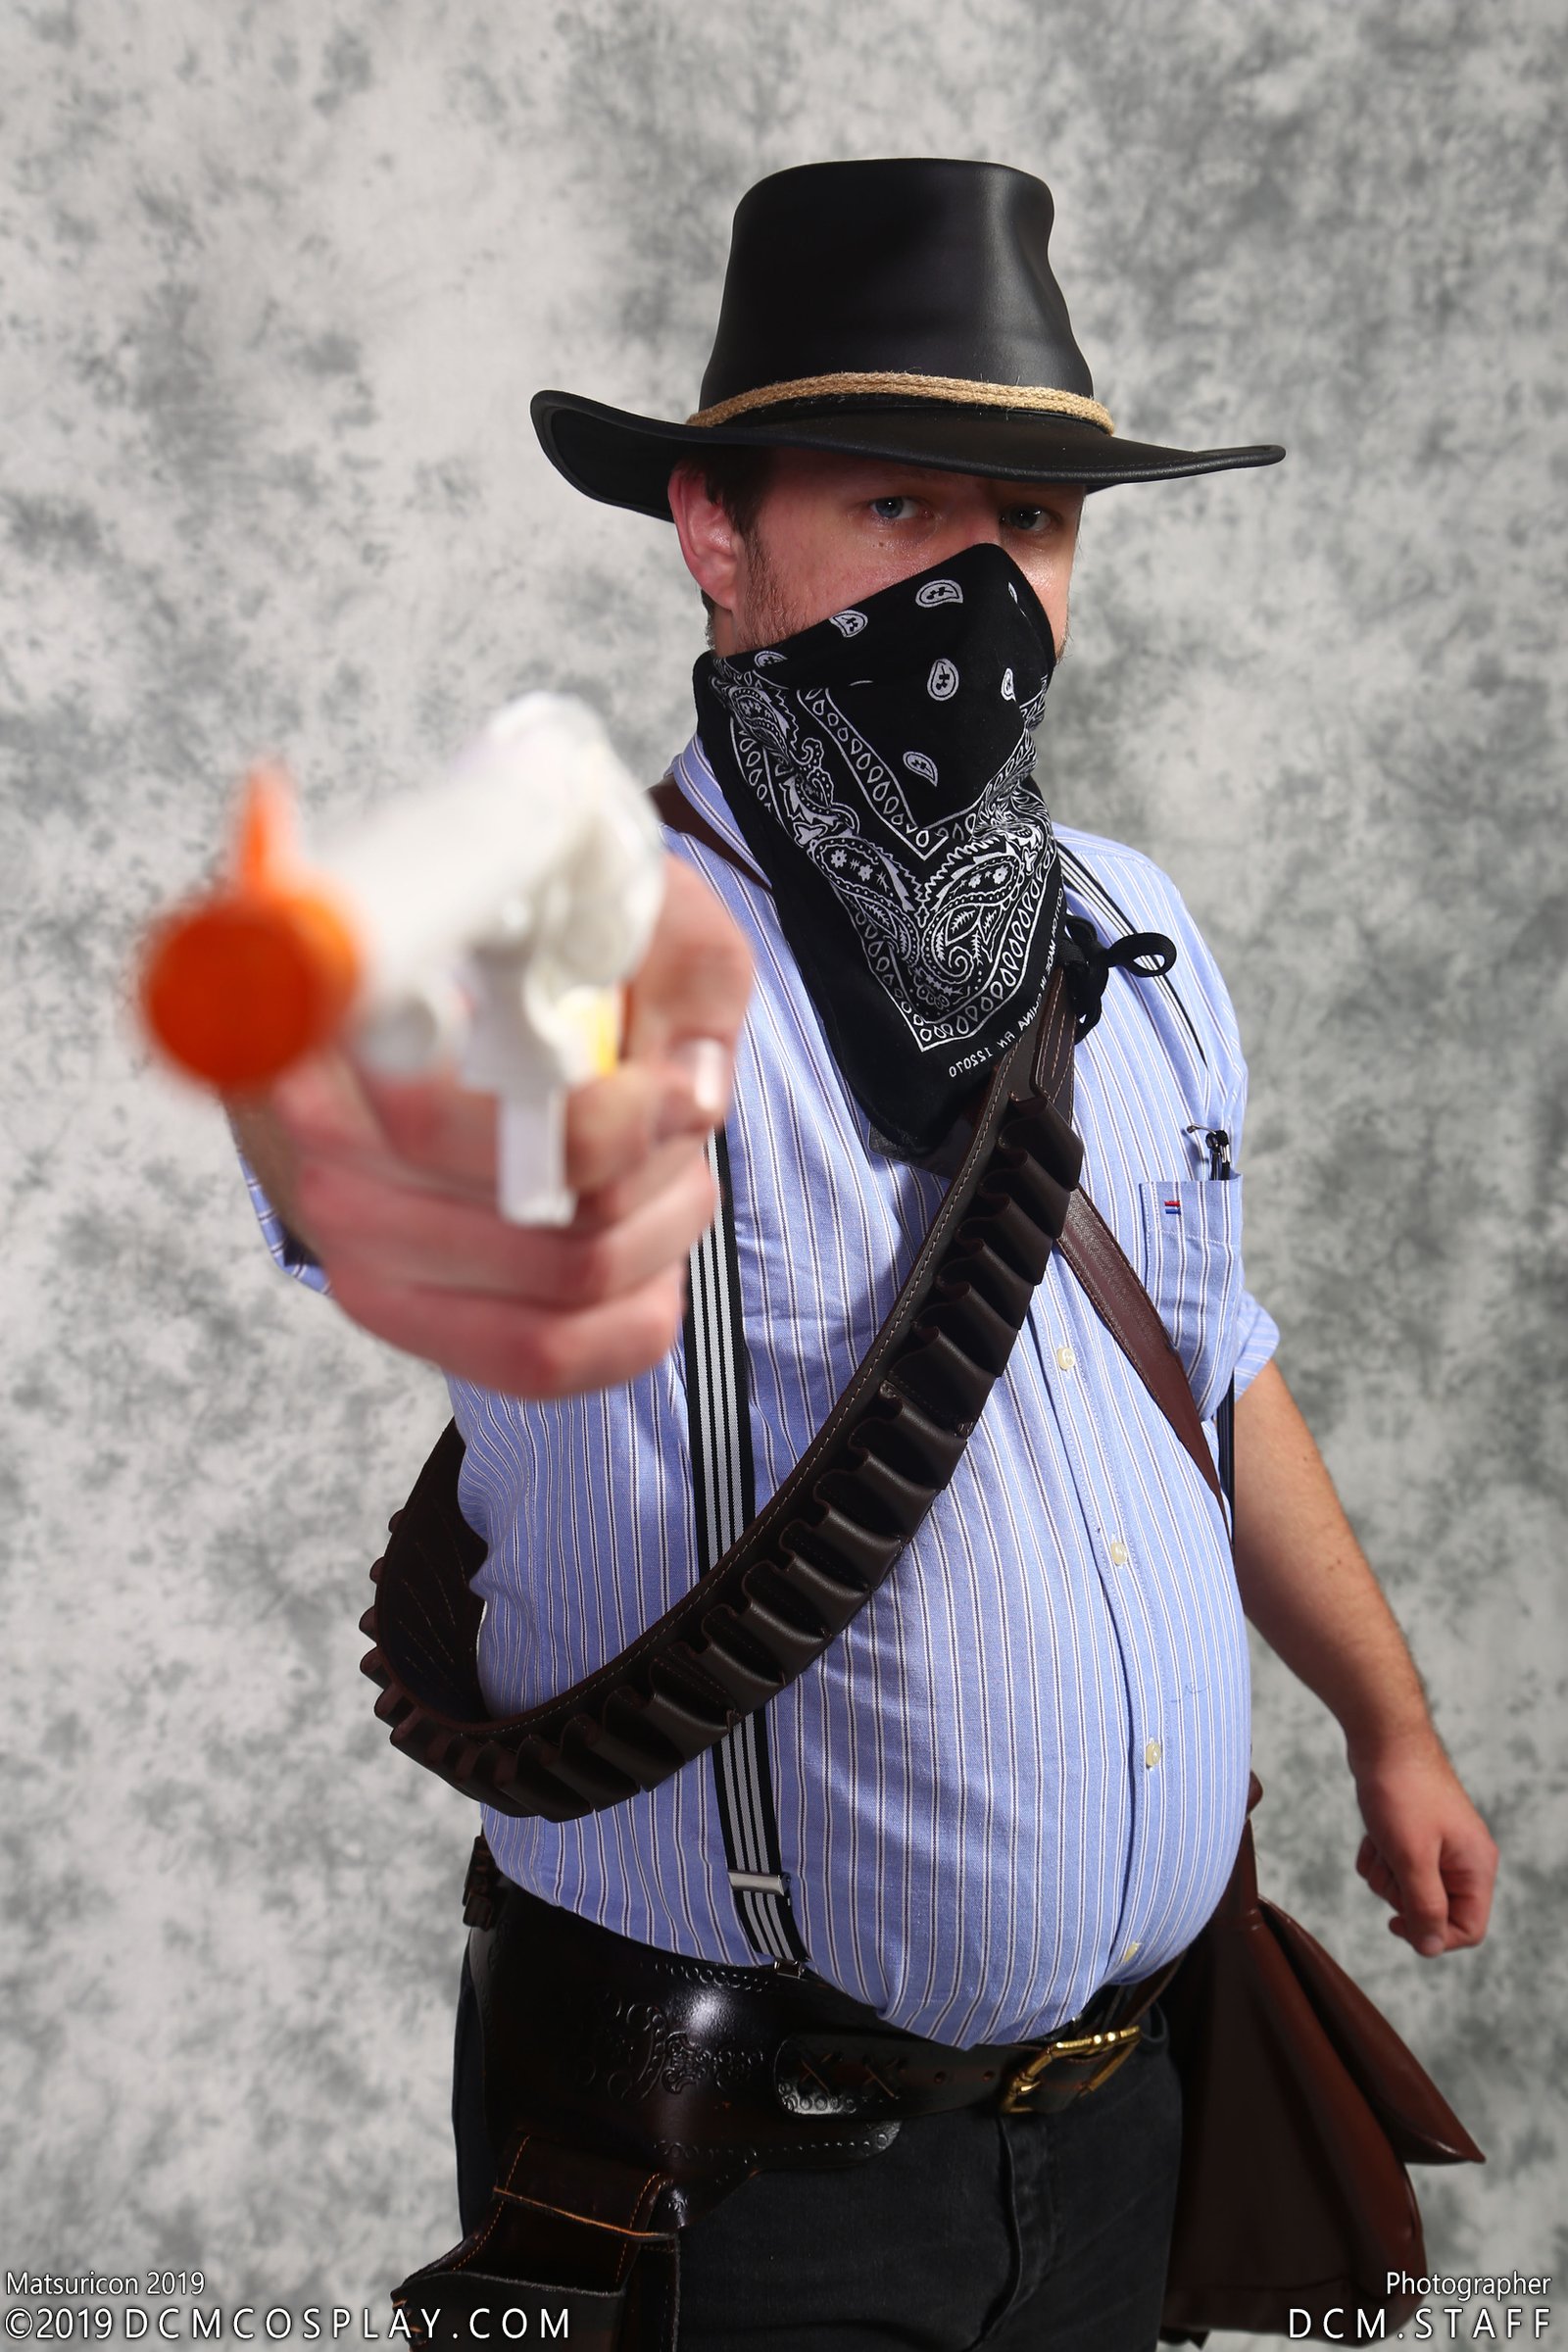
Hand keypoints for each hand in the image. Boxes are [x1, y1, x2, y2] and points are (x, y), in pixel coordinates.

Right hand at [245, 854, 752, 1397]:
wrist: (426, 1010)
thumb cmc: (526, 949)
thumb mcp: (615, 905)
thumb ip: (678, 964)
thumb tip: (693, 1087)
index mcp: (338, 1029)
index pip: (440, 1121)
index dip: (591, 1125)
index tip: (669, 1085)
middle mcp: (323, 1150)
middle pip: (541, 1216)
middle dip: (654, 1163)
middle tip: (678, 1105)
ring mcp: (355, 1251)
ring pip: (563, 1287)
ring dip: (658, 1226)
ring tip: (670, 1163)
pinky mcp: (405, 1317)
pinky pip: (547, 1363)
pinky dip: (635, 1311)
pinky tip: (646, 1241)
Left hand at [1350, 1734, 1498, 1956]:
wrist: (1382, 1738)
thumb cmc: (1401, 1793)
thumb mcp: (1411, 1857)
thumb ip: (1424, 1906)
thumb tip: (1430, 1947)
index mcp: (1475, 1866)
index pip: (1468, 1928)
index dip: (1432, 1934)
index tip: (1396, 1923)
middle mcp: (1462, 1858)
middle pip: (1432, 1910)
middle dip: (1399, 1894)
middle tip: (1390, 1861)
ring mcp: (1438, 1844)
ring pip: (1407, 1888)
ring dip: (1384, 1872)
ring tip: (1380, 1840)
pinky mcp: (1414, 1833)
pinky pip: (1393, 1866)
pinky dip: (1377, 1855)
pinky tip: (1372, 1833)